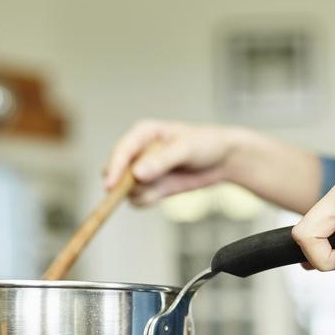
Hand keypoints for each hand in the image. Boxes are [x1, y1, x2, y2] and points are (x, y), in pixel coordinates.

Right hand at [105, 119, 322, 211]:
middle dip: (126, 185)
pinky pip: (139, 200)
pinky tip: (165, 193)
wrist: (223, 160)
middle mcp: (138, 152)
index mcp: (142, 134)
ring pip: (127, 190)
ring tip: (164, 186)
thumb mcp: (185, 149)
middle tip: (145, 188)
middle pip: (116, 173)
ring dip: (141, 193)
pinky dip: (148, 200)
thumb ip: (161, 161)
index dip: (114, 169)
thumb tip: (137, 174)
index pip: (121, 151)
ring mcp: (143, 171)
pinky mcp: (151, 187)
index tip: (111, 186)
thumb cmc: (206, 144)